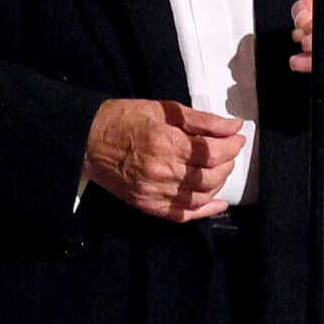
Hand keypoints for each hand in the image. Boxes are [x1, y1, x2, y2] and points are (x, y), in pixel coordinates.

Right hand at [84, 98, 246, 221]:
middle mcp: (163, 171)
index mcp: (166, 143)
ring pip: (201, 196)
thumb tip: (233, 126)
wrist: (87, 141)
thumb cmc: (123, 119)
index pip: (213, 152)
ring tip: (220, 169)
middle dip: (227, 163)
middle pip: (211, 176)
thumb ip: (201, 119)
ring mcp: (155, 192)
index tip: (236, 138)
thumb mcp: (163, 109)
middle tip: (228, 151)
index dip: (231, 145)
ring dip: (218, 183)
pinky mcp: (148, 205)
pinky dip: (205, 211)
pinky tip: (217, 202)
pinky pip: (183, 215)